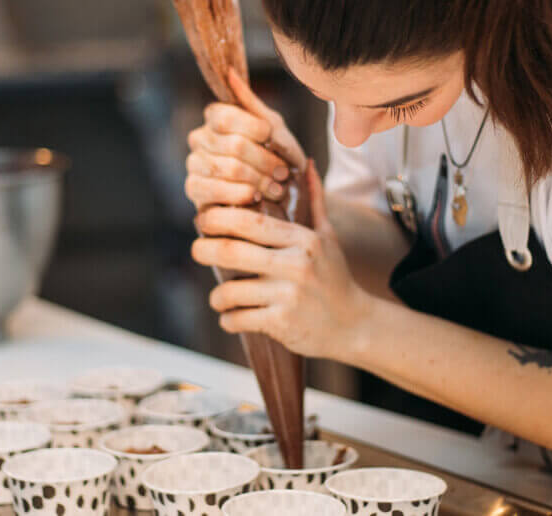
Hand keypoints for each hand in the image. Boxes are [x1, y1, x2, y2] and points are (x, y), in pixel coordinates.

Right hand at [185, 72, 307, 208]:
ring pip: (228, 169)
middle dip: (265, 161)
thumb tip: (229, 74)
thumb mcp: (274, 129)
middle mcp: (199, 138)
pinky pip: (215, 190)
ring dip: (259, 180)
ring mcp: (194, 164)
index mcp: (216, 117)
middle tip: (282, 172)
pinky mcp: (194, 190)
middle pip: (233, 146)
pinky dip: (242, 194)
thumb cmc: (276, 158)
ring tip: (275, 188)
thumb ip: (253, 105)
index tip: (272, 140)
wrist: (276, 195)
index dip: (254, 129)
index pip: (226, 117)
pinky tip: (255, 197)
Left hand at [192, 166, 375, 360]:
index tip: (203, 219)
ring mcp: (288, 295)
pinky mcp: (282, 323)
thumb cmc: (335, 278)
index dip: (219, 217)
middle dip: (203, 250)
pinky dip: (228, 320)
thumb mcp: (328, 237)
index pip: (251, 222)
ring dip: (217, 296)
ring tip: (220, 298)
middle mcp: (296, 264)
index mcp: (303, 240)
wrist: (355, 325)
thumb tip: (306, 164)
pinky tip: (232, 317)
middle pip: (231, 251)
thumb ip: (313, 201)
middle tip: (196, 251)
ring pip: (230, 292)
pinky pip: (238, 319)